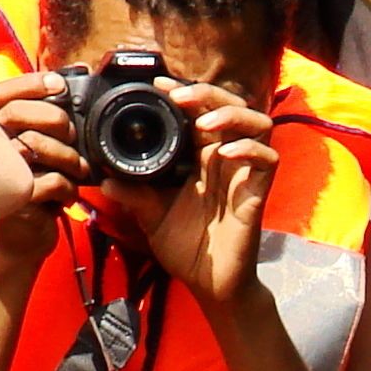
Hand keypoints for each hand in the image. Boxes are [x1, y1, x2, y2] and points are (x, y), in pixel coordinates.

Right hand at [0, 73, 86, 272]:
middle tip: (72, 135)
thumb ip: (46, 127)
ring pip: (35, 146)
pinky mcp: (11, 201)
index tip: (59, 84)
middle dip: (55, 119)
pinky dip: (68, 188)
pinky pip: (50, 182)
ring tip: (78, 171)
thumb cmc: (32, 192)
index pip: (1, 94)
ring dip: (68, 157)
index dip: (30, 83)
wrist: (21, 242)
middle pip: (16, 113)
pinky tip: (68, 196)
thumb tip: (70, 93)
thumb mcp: (40, 155)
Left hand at [116, 82, 276, 306]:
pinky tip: (225, 154)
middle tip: (178, 96)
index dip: (184, 93)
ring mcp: (244, 173)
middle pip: (230, 106)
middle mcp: (225, 158)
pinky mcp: (258, 191)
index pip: (199, 112)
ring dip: (231, 114)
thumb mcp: (151, 216)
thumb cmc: (185, 248)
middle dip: (206, 94)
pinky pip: (267, 158)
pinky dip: (249, 149)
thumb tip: (102, 179)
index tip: (159, 86)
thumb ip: (132, 195)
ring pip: (257, 122)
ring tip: (204, 122)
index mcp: (200, 157)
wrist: (208, 284)